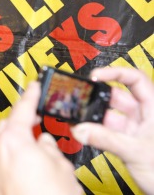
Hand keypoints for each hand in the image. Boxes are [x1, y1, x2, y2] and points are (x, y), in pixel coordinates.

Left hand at [0, 82, 81, 194]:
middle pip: (7, 125)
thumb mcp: (62, 169)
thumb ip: (51, 149)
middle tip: (36, 119)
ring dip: (15, 140)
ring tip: (34, 147)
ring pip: (0, 143)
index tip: (33, 87)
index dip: (30, 95)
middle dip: (21, 121)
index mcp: (14, 142)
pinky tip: (24, 165)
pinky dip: (9, 157)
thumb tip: (46, 143)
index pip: (22, 109)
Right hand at [71, 67, 153, 194]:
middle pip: (117, 96)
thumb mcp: (136, 152)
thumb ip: (105, 140)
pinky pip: (107, 130)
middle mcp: (144, 115)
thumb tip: (81, 129)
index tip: (96, 75)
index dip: (115, 73)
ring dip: (94, 117)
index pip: (135, 79)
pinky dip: (95, 131)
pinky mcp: (127, 141)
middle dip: (98, 97)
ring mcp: (135, 128)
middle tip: (81, 97)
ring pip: (109, 114)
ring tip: (79, 117)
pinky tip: (84, 131)